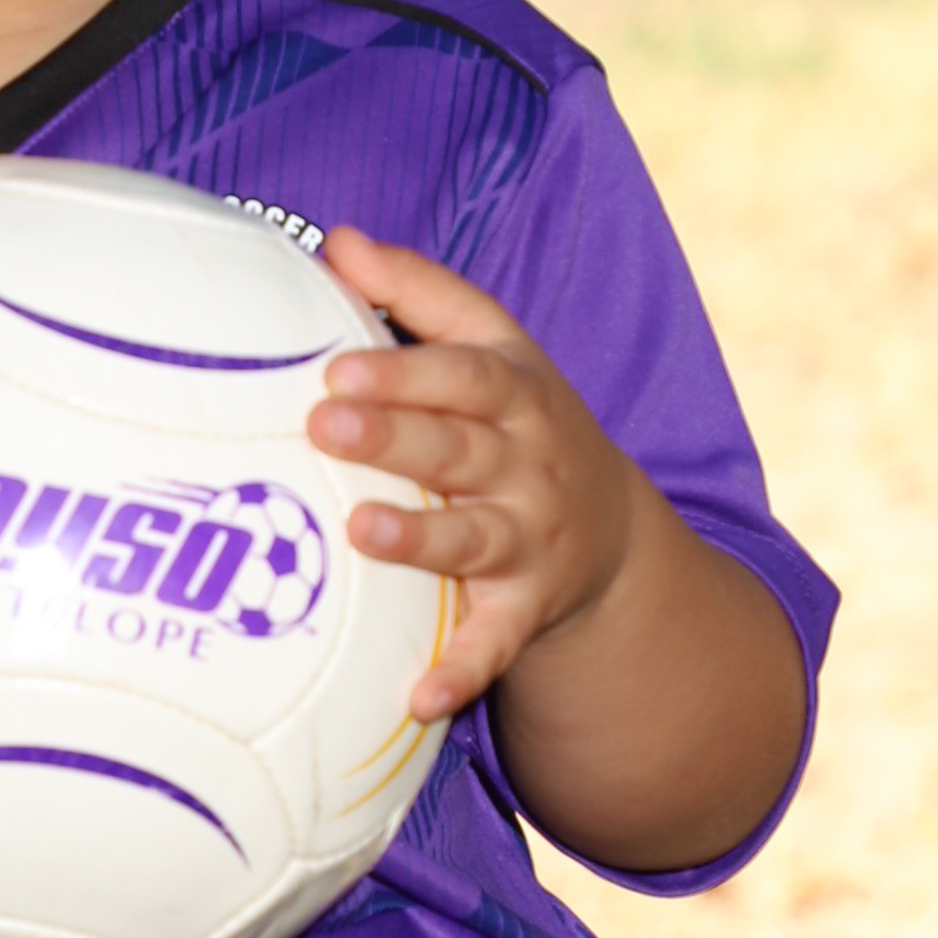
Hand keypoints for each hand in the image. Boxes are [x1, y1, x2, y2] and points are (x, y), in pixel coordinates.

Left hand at [308, 226, 645, 723]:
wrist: (612, 530)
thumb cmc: (515, 418)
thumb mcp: (488, 345)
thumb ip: (415, 292)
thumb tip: (337, 240)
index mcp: (515, 390)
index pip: (465, 371)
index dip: (406, 368)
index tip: (338, 366)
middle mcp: (528, 464)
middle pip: (460, 447)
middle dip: (395, 437)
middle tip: (325, 427)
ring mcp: (530, 540)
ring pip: (474, 540)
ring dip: (420, 540)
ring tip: (362, 535)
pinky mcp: (524, 611)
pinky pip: (493, 645)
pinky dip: (459, 670)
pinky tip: (416, 698)